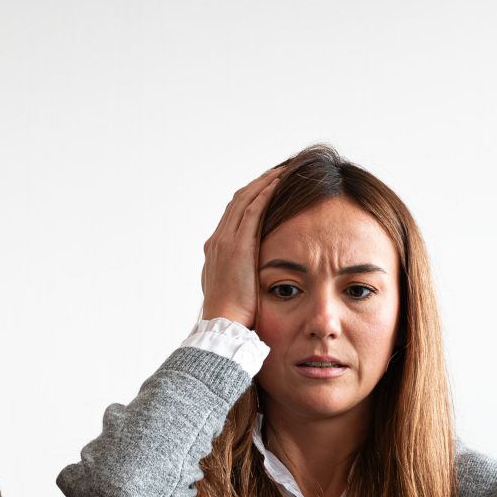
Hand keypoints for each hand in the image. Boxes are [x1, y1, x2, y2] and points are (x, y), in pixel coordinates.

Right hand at [200, 165, 282, 328]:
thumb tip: (250, 279)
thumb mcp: (232, 292)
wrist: (224, 325)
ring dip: (263, 183)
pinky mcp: (238, 244)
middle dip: (257, 185)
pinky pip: (253, 209)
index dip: (248, 200)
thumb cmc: (232, 317)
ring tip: (281, 171)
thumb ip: (239, 278)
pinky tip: (278, 182)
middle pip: (237, 202)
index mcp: (215, 250)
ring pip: (244, 200)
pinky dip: (265, 193)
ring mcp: (226, 241)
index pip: (232, 216)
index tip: (265, 190)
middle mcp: (217, 240)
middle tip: (276, 173)